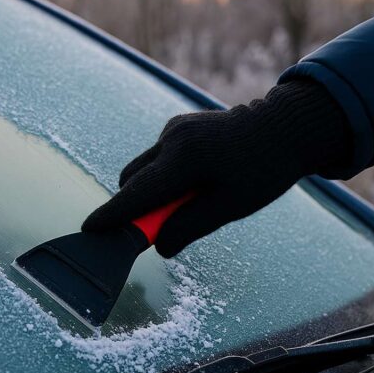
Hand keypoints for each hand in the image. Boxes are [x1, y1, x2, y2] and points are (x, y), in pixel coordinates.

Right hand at [82, 80, 348, 257]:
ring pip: (143, 169)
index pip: (138, 193)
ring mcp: (174, 129)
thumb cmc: (263, 171)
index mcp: (186, 159)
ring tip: (190, 200)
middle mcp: (173, 138)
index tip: (89, 229)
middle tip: (157, 229)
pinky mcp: (179, 126)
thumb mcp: (231, 207)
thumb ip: (189, 226)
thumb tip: (159, 246)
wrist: (285, 128)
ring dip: (152, 191)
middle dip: (135, 207)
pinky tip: (196, 180)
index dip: (112, 215)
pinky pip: (158, 158)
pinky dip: (164, 176)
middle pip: (133, 180)